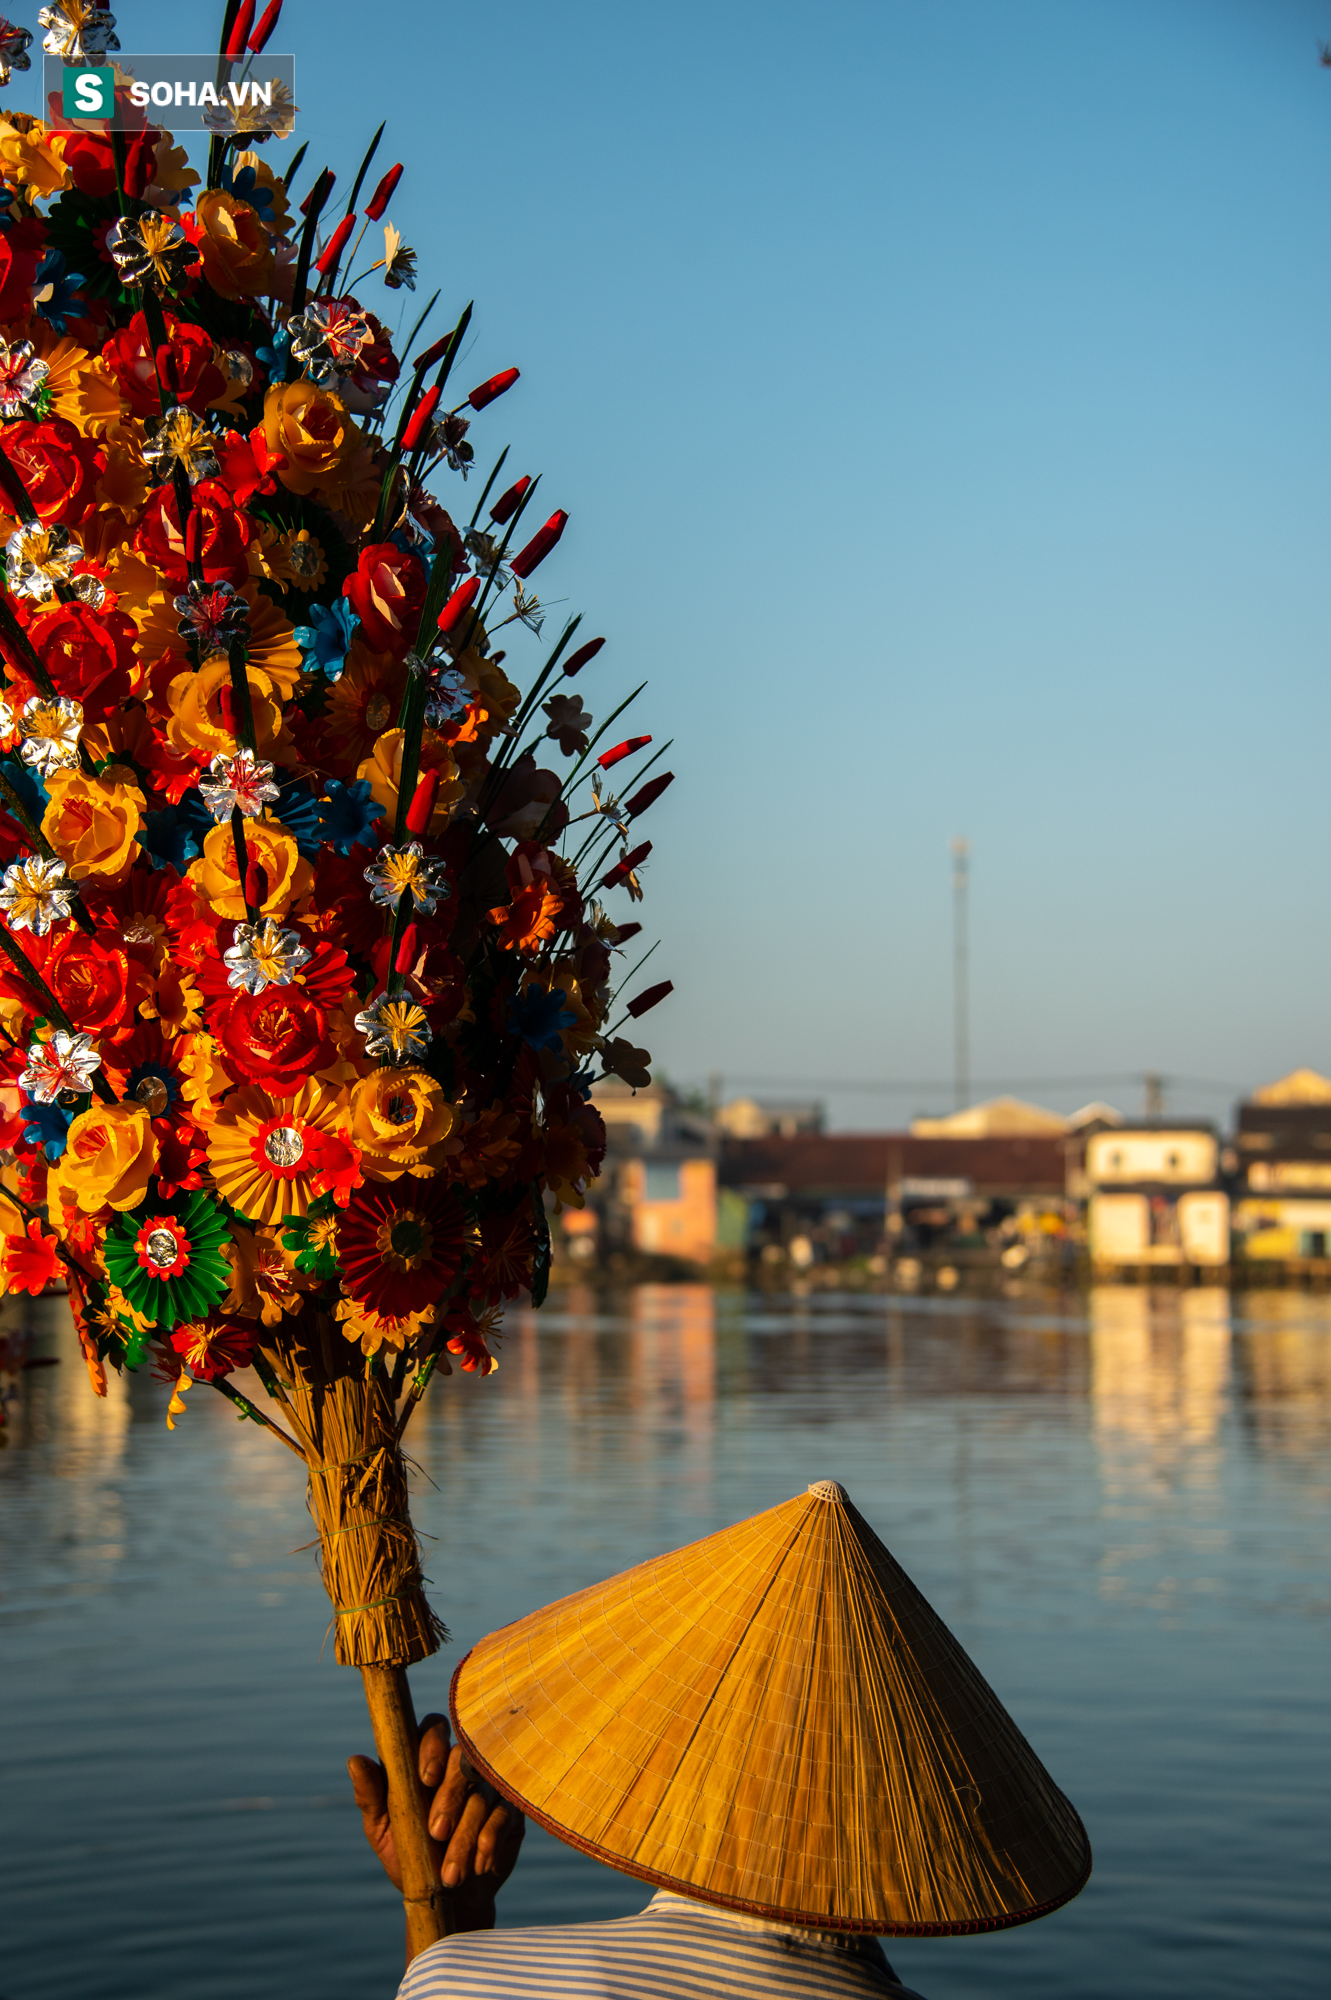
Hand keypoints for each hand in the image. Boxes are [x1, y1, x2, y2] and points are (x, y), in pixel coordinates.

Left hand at [349, 1711, 524, 1933]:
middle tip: (436, 1833)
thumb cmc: (410, 1855)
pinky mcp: (510, 1811)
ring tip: (451, 1874)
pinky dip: (489, 1841)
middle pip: (463, 1761)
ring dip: (465, 1835)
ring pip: (482, 1795)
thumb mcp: (383, 1829)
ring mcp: (488, 1787)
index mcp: (427, 1761)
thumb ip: (371, 1795)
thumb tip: (354, 1760)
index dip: (433, 1746)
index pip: (434, 1729)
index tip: (426, 1779)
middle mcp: (460, 1768)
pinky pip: (505, 1815)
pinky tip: (478, 1865)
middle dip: (450, 1798)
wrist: (444, 1899)